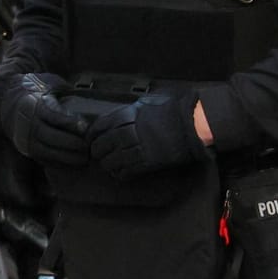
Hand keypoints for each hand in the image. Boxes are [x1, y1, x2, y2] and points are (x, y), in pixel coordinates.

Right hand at [2, 73, 91, 166]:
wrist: (7, 102)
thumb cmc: (33, 90)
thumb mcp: (47, 83)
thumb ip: (64, 89)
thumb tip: (85, 96)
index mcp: (33, 104)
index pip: (52, 115)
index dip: (69, 122)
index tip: (85, 126)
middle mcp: (28, 122)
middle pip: (49, 136)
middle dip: (70, 143)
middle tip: (88, 146)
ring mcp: (26, 138)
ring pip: (47, 151)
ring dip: (67, 157)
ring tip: (85, 158)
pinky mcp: (28, 150)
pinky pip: (45, 160)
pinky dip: (60, 164)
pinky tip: (74, 164)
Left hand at [88, 92, 206, 178]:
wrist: (189, 125)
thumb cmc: (168, 111)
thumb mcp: (144, 104)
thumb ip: (128, 112)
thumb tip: (116, 118)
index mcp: (125, 115)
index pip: (99, 126)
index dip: (91, 134)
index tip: (89, 139)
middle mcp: (127, 132)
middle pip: (101, 144)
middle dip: (96, 151)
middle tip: (96, 154)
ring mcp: (136, 148)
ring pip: (111, 160)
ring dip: (106, 164)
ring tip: (107, 165)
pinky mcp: (146, 163)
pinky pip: (126, 171)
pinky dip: (119, 174)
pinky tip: (118, 173)